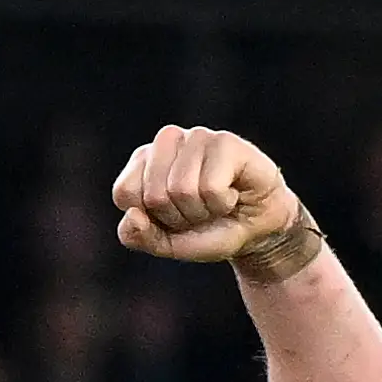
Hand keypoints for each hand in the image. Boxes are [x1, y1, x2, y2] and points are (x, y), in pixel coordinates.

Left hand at [112, 126, 299, 261]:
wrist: (257, 230)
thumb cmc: (208, 229)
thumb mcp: (166, 244)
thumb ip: (138, 237)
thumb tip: (133, 215)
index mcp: (143, 161)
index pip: (125, 193)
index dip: (152, 218)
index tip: (174, 216)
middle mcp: (166, 141)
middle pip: (153, 194)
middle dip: (179, 217)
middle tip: (199, 211)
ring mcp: (196, 137)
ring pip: (182, 190)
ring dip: (202, 211)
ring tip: (216, 202)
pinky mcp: (225, 141)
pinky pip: (210, 187)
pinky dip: (222, 203)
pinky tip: (233, 193)